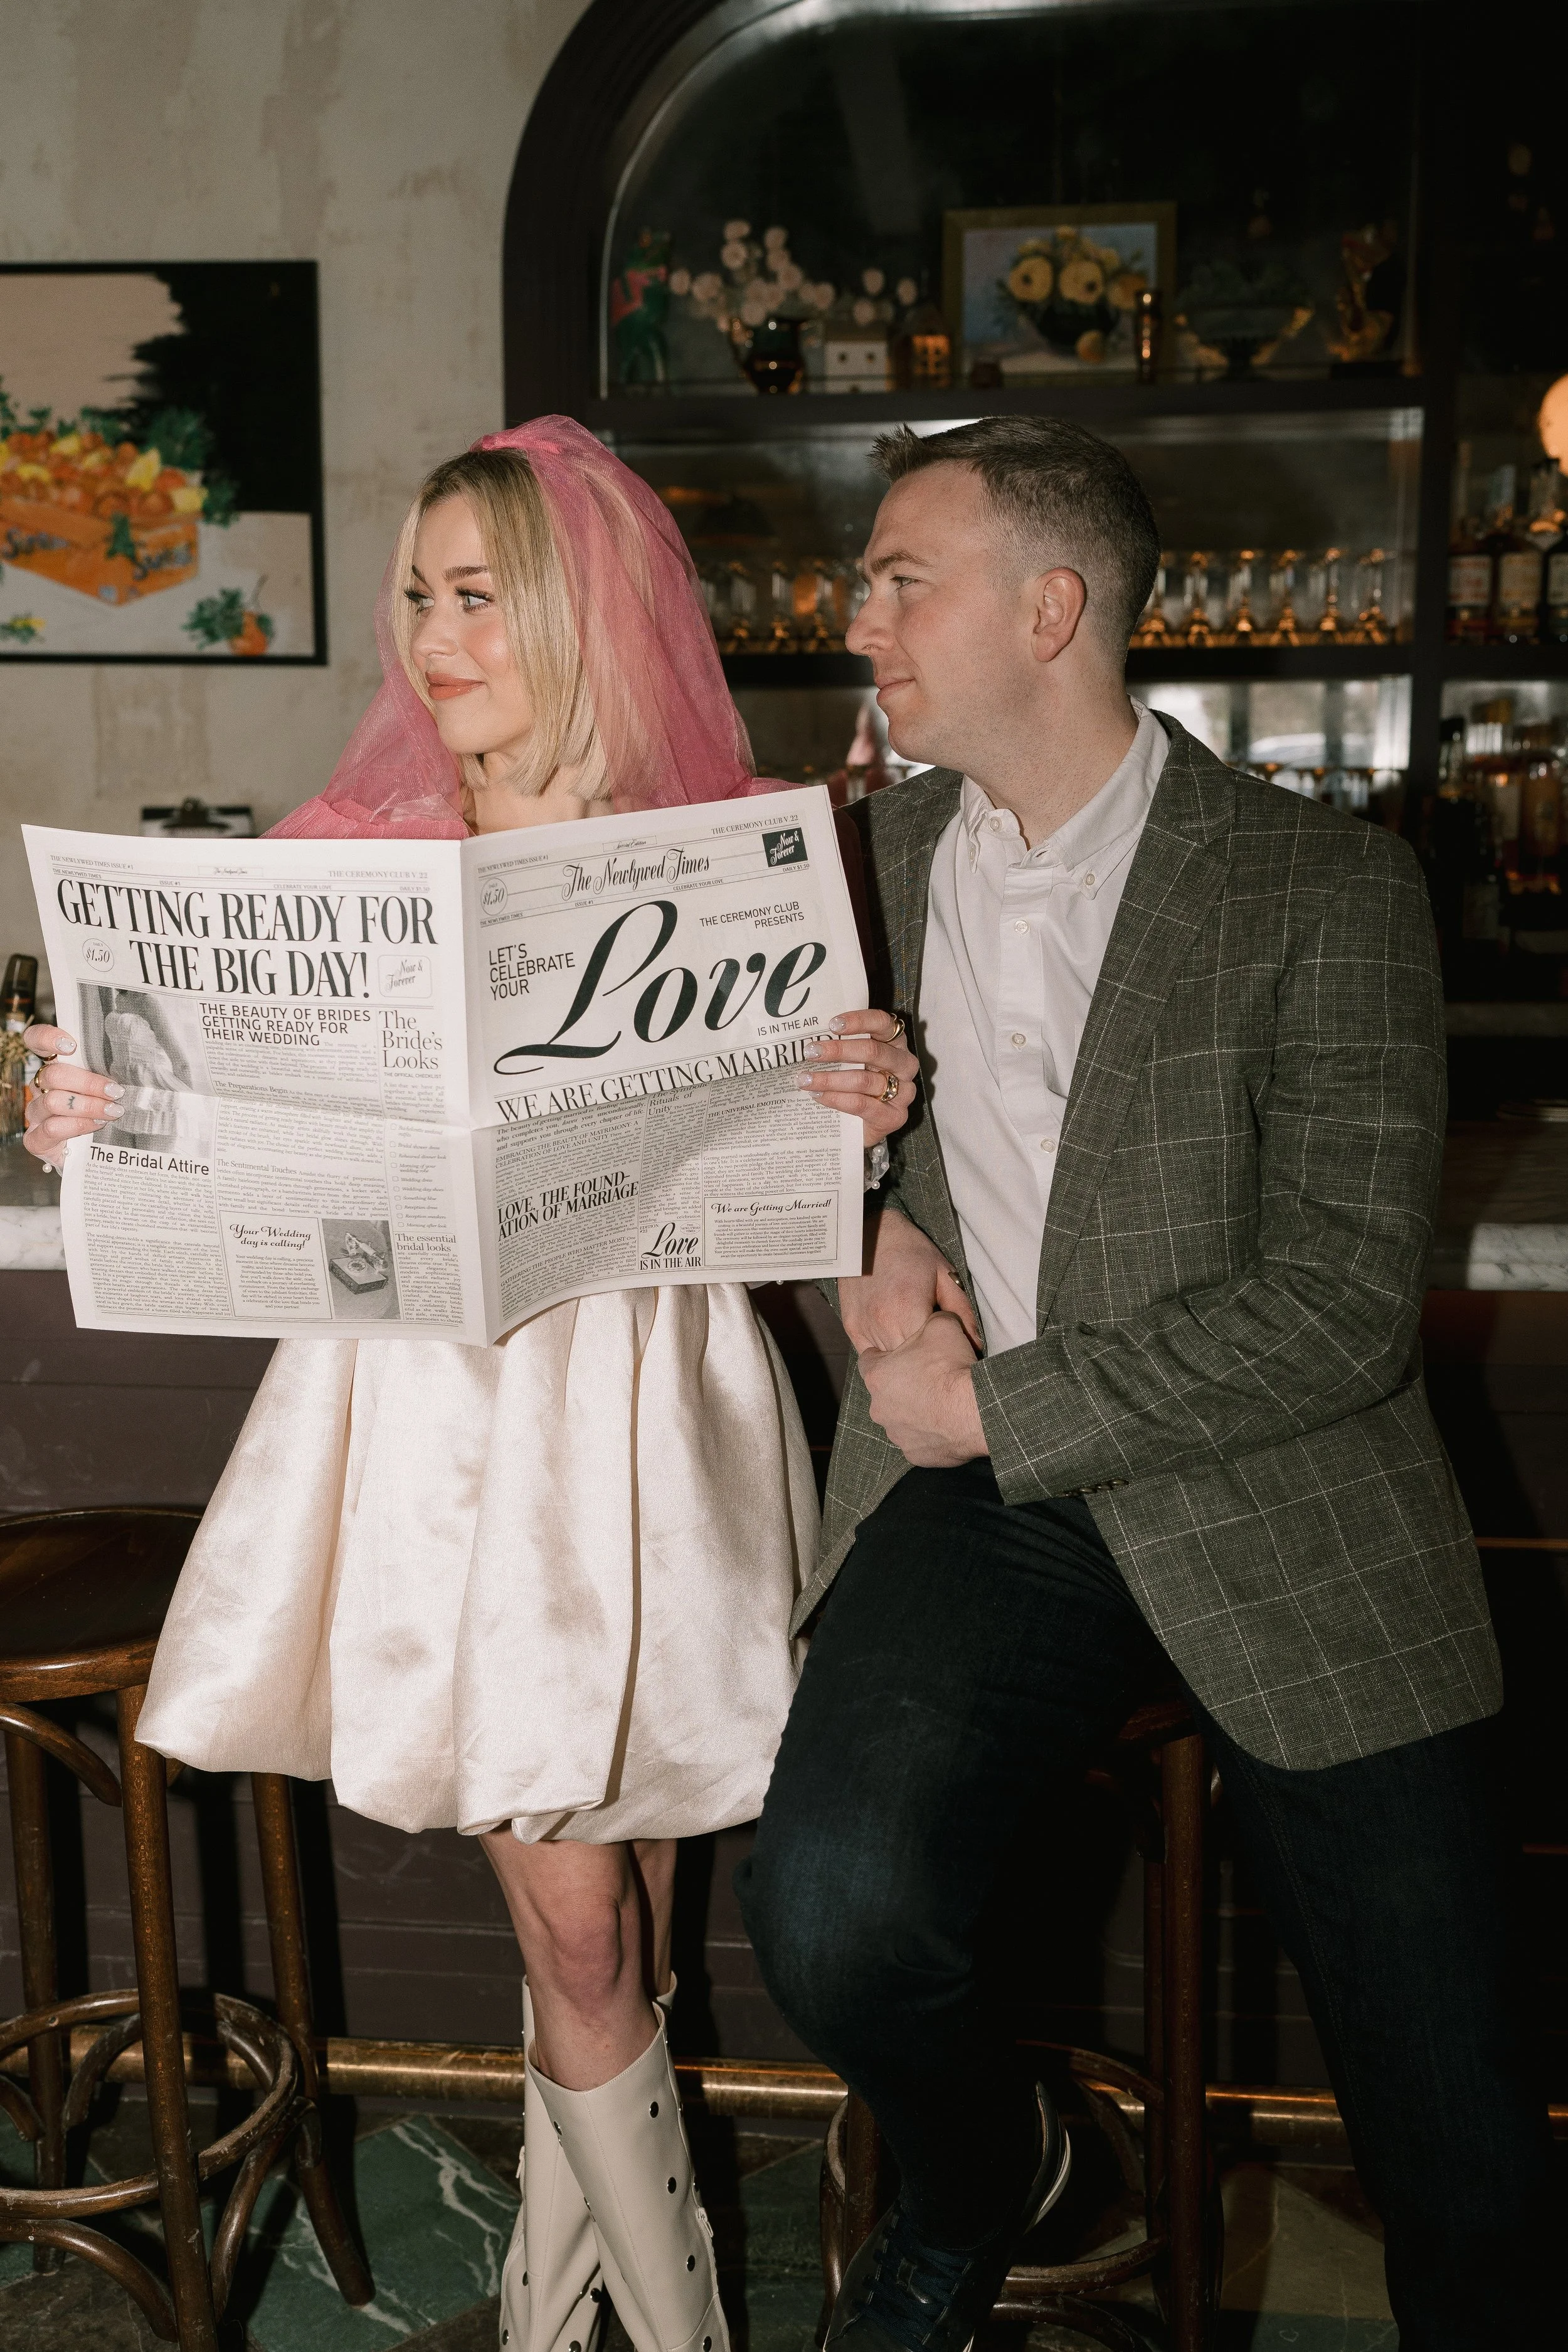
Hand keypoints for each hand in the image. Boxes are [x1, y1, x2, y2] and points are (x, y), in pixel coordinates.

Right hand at [21, 1025, 122, 1168]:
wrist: (94, 1158)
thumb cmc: (104, 1117)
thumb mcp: (109, 1092)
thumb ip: (112, 1074)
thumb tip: (143, 1058)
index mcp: (56, 1070)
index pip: (36, 1042)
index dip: (48, 1038)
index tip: (71, 1045)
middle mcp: (41, 1089)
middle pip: (54, 1075)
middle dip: (89, 1083)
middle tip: (115, 1092)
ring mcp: (36, 1114)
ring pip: (54, 1101)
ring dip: (88, 1106)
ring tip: (113, 1113)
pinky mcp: (36, 1139)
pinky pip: (52, 1128)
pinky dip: (77, 1126)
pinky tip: (96, 1126)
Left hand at [795, 1009, 918, 1147]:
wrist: (868, 1127)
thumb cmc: (860, 1087)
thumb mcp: (855, 1062)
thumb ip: (844, 1046)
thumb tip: (813, 1038)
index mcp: (896, 1043)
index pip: (883, 1023)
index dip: (859, 1020)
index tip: (832, 1025)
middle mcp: (905, 1065)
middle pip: (873, 1051)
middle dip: (838, 1050)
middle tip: (811, 1052)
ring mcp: (903, 1092)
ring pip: (863, 1080)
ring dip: (829, 1079)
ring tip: (805, 1079)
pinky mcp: (895, 1117)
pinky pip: (861, 1104)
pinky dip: (836, 1099)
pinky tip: (818, 1096)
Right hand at [838, 1202, 980, 1355]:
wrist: (868, 1234)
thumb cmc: (911, 1252)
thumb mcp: (944, 1276)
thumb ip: (962, 1313)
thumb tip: (976, 1346)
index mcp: (908, 1310)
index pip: (931, 1353)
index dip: (943, 1353)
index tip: (949, 1346)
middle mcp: (882, 1323)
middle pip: (909, 1362)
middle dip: (923, 1358)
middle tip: (933, 1347)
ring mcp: (863, 1327)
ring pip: (889, 1362)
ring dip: (903, 1358)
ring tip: (914, 1341)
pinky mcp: (851, 1327)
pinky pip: (870, 1354)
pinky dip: (885, 1352)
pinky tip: (895, 1338)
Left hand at [859, 1311, 987, 1468]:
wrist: (974, 1410)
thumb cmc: (951, 1367)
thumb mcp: (941, 1325)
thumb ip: (931, 1319)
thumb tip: (937, 1316)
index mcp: (877, 1376)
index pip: (868, 1360)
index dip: (884, 1354)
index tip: (898, 1353)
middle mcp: (879, 1408)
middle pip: (884, 1392)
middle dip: (901, 1385)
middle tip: (927, 1378)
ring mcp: (896, 1434)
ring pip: (900, 1418)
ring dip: (914, 1411)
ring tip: (939, 1403)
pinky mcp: (915, 1454)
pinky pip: (918, 1440)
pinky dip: (929, 1433)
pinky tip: (946, 1423)